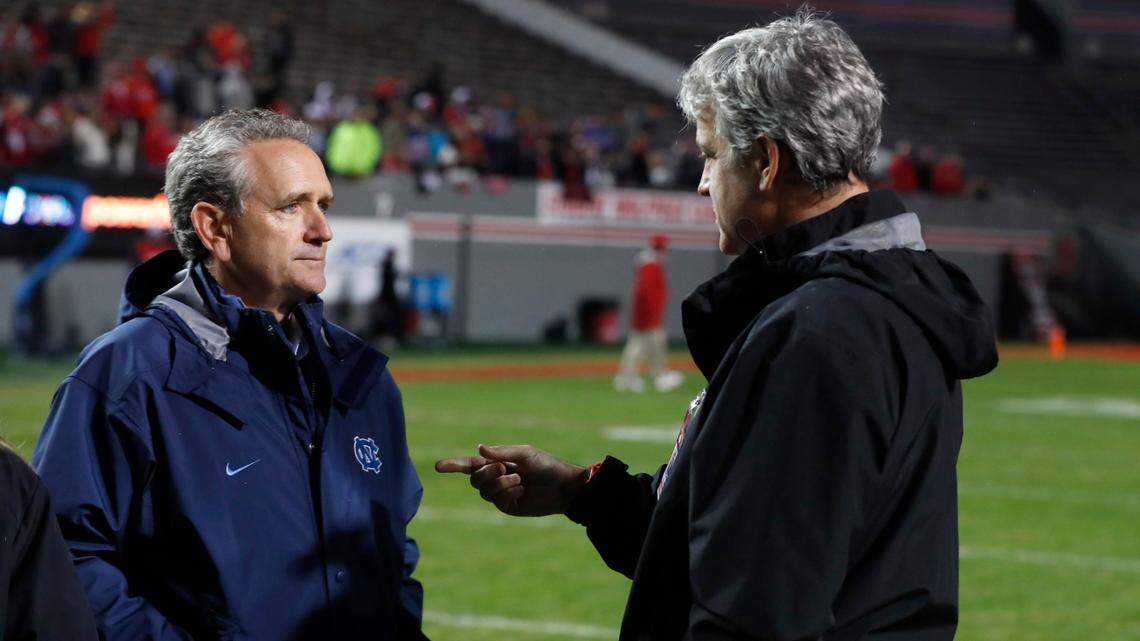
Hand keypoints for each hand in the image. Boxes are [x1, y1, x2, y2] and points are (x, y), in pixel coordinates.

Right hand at [435, 444, 588, 516]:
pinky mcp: (508, 507)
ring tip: (519, 480)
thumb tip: (479, 448)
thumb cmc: (546, 465)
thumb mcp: (524, 454)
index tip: (437, 466)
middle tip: (504, 468)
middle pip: (475, 480)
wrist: (564, 486)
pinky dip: (508, 493)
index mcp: (498, 462)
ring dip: (500, 484)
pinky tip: (521, 491)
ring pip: (485, 491)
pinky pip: (497, 501)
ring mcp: (501, 494)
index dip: (453, 465)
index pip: (470, 465)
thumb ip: (501, 452)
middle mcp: (496, 478)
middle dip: (487, 473)